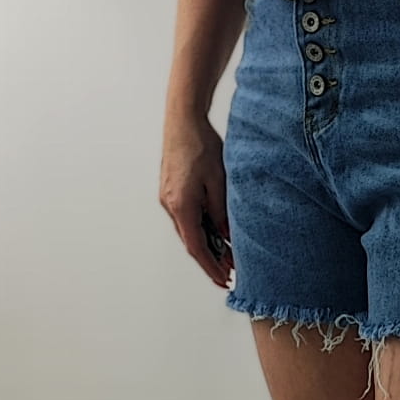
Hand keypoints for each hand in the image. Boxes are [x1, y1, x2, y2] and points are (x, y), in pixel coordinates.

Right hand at [160, 120, 233, 289]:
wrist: (183, 120)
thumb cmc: (201, 145)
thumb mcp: (220, 181)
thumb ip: (222, 212)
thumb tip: (226, 236)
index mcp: (181, 206)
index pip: (197, 247)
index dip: (211, 267)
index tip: (223, 279)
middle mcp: (170, 205)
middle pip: (191, 242)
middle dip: (211, 259)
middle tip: (231, 271)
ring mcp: (168, 198)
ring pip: (188, 230)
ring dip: (207, 244)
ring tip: (228, 254)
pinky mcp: (170, 191)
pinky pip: (186, 217)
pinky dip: (201, 228)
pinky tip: (216, 230)